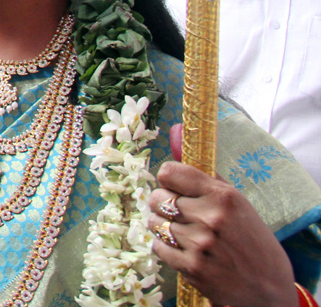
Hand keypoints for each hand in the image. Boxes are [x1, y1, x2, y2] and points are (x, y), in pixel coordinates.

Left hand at [149, 152, 295, 306]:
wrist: (268, 288)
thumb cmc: (251, 240)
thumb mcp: (236, 203)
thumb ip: (204, 174)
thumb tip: (175, 133)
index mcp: (223, 196)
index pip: (169, 172)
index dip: (169, 180)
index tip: (175, 187)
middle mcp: (210, 217)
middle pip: (156, 197)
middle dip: (164, 204)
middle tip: (181, 214)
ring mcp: (199, 243)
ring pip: (154, 223)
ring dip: (164, 227)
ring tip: (184, 234)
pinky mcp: (191, 267)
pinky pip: (158, 247)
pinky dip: (166, 249)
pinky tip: (185, 250)